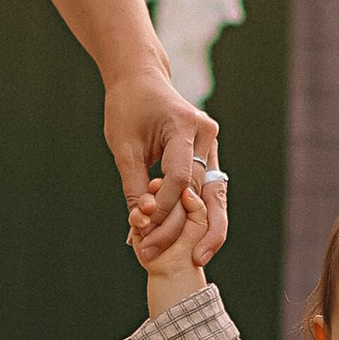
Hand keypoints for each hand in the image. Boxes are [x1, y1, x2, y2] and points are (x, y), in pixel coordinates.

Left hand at [108, 64, 224, 269]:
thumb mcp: (123, 146)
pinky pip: (208, 189)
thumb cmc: (127, 109)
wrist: (140, 80)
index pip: (179, 177)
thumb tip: (142, 223)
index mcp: (184, 125)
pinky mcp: (208, 153)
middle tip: (185, 260)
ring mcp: (211, 144)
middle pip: (204, 191)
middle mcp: (206, 134)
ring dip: (207, 227)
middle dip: (189, 227)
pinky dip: (201, 214)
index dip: (164, 208)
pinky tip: (196, 241)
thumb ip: (135, 185)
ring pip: (215, 194)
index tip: (145, 231)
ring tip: (198, 257)